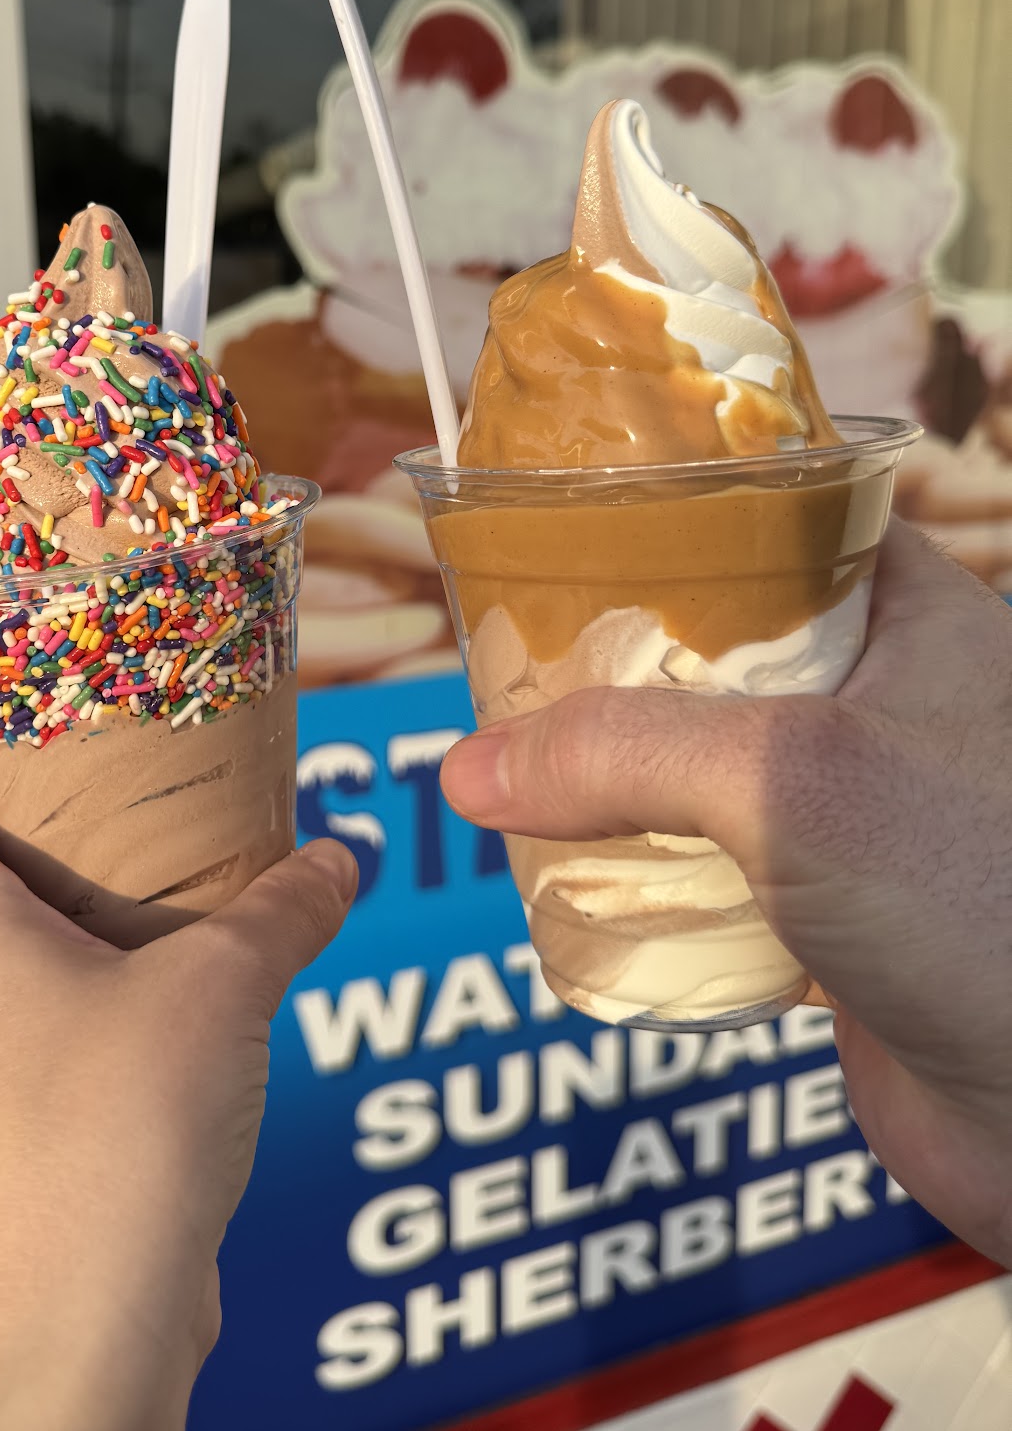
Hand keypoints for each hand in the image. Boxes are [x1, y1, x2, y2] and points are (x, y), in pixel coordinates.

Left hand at [0, 742, 356, 1430]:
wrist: (67, 1338)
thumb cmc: (111, 1131)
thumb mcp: (220, 990)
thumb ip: (282, 910)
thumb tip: (342, 859)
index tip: (44, 718)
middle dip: (48, 833)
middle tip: (141, 798)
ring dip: (74, 928)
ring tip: (175, 901)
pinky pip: (26, 1042)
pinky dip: (87, 1008)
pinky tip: (178, 1016)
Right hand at [440, 521, 1011, 1265]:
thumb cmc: (975, 899)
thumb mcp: (785, 780)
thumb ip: (621, 754)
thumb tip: (468, 770)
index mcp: (922, 619)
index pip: (782, 522)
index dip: (676, 518)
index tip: (570, 530)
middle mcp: (897, 700)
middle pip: (727, 649)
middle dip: (622, 665)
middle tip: (516, 661)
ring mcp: (868, 810)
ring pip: (713, 763)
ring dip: (626, 777)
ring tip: (523, 765)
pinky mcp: (839, 912)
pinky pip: (718, 865)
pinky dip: (651, 869)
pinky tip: (578, 872)